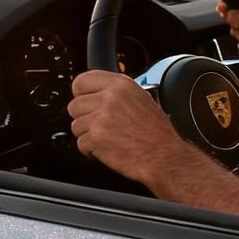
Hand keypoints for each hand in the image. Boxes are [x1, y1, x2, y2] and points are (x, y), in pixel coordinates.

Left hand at [68, 70, 195, 187]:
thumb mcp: (141, 99)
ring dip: (87, 135)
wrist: (164, 156)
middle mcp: (110, 97)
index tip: (86, 102)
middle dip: (84, 118)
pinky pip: (80, 143)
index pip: (82, 81)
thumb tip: (96, 94)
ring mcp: (101, 117)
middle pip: (74, 105)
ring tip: (107, 139)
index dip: (81, 95)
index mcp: (121, 84)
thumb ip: (116, 94)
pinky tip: (107, 149)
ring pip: (75, 125)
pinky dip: (90, 150)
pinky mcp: (96, 137)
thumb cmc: (157, 133)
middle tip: (100, 126)